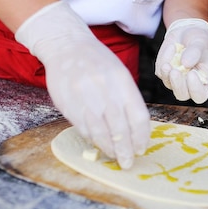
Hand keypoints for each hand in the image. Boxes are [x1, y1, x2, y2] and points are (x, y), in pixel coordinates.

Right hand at [15, 1, 149, 168]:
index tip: (142, 148)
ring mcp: (85, 97)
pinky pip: (83, 128)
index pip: (138, 116)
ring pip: (100, 132)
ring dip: (109, 148)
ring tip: (114, 157)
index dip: (142, 136)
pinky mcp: (68, 103)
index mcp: (122, 81)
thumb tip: (136, 130)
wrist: (66, 45)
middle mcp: (105, 89)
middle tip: (128, 162)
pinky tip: (98, 144)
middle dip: (125, 150)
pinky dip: (92, 139)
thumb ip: (127, 99)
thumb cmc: (97, 61)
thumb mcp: (119, 73)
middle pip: (120, 128)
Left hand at [155, 18, 207, 103]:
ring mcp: (175, 80)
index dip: (195, 89)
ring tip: (173, 49)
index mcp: (204, 82)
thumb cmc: (199, 40)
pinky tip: (172, 47)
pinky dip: (164, 58)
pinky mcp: (164, 73)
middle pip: (182, 95)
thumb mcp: (201, 43)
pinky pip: (160, 71)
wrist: (187, 32)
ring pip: (168, 84)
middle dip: (177, 84)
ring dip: (168, 71)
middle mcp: (189, 84)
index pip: (200, 95)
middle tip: (175, 71)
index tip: (192, 73)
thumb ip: (195, 52)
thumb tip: (184, 64)